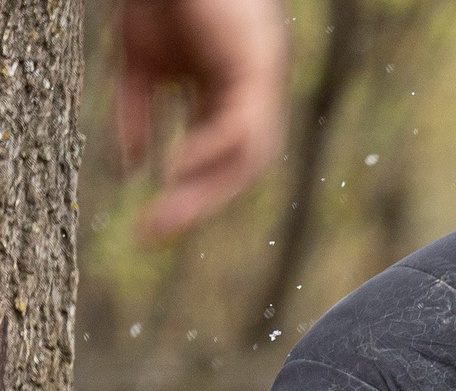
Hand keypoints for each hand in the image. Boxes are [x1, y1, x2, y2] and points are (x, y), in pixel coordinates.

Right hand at [118, 0, 289, 241]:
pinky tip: (177, 167)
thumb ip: (138, 112)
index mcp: (225, 98)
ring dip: (207, 191)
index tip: (151, 222)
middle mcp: (249, 97)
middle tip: (153, 234)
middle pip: (235, 169)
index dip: (187, 192)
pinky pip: (242, 126)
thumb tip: (131, 166)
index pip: (216, 161)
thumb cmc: (161, 1)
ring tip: (167, 214)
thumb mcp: (141, 64)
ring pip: (247, 157)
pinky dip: (212, 151)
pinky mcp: (256, 69)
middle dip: (196, 203)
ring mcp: (257, 84)